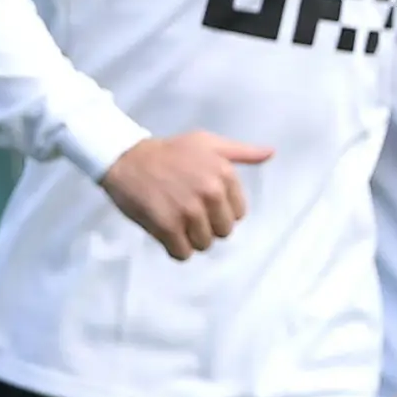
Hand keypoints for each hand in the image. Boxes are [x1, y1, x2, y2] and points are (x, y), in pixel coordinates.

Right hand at [99, 130, 272, 259]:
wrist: (126, 157)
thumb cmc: (169, 151)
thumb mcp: (208, 143)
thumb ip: (242, 152)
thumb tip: (271, 153)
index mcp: (224, 175)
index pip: (239, 214)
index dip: (221, 211)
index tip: (203, 202)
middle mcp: (210, 193)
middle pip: (223, 232)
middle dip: (207, 226)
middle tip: (187, 212)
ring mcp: (189, 211)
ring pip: (204, 245)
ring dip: (190, 238)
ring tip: (175, 220)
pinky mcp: (166, 226)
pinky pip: (183, 253)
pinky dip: (176, 249)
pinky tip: (166, 233)